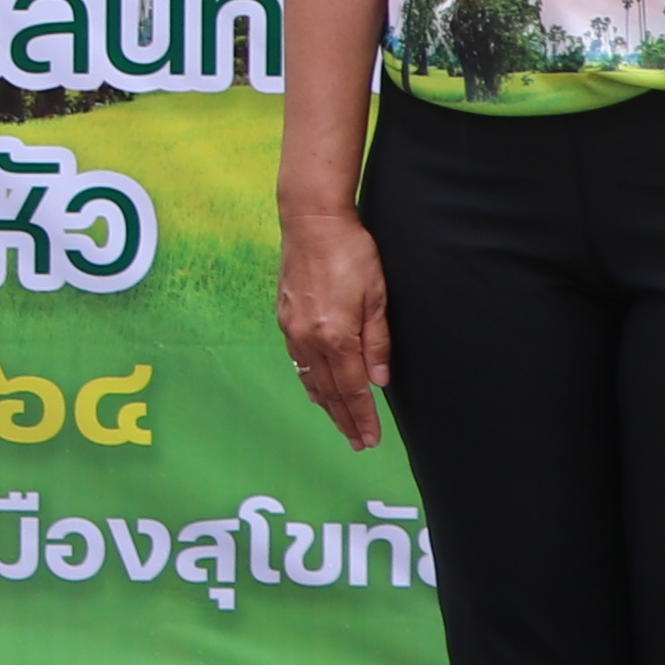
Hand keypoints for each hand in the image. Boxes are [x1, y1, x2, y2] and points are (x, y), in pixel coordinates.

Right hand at [278, 202, 392, 451]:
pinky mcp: (285, 318)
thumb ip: (377, 340)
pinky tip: (317, 389)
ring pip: (310, 379)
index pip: (352, 388)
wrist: (312, 221)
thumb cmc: (351, 252)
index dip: (363, 416)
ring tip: (341, 423)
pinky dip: (310, 381)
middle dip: (345, 419)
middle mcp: (309, 338)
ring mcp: (292, 329)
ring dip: (326, 405)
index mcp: (335, 335)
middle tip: (358, 443)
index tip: (371, 439)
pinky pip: (298, 361)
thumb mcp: (377, 295)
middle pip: (329, 391)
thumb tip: (379, 379)